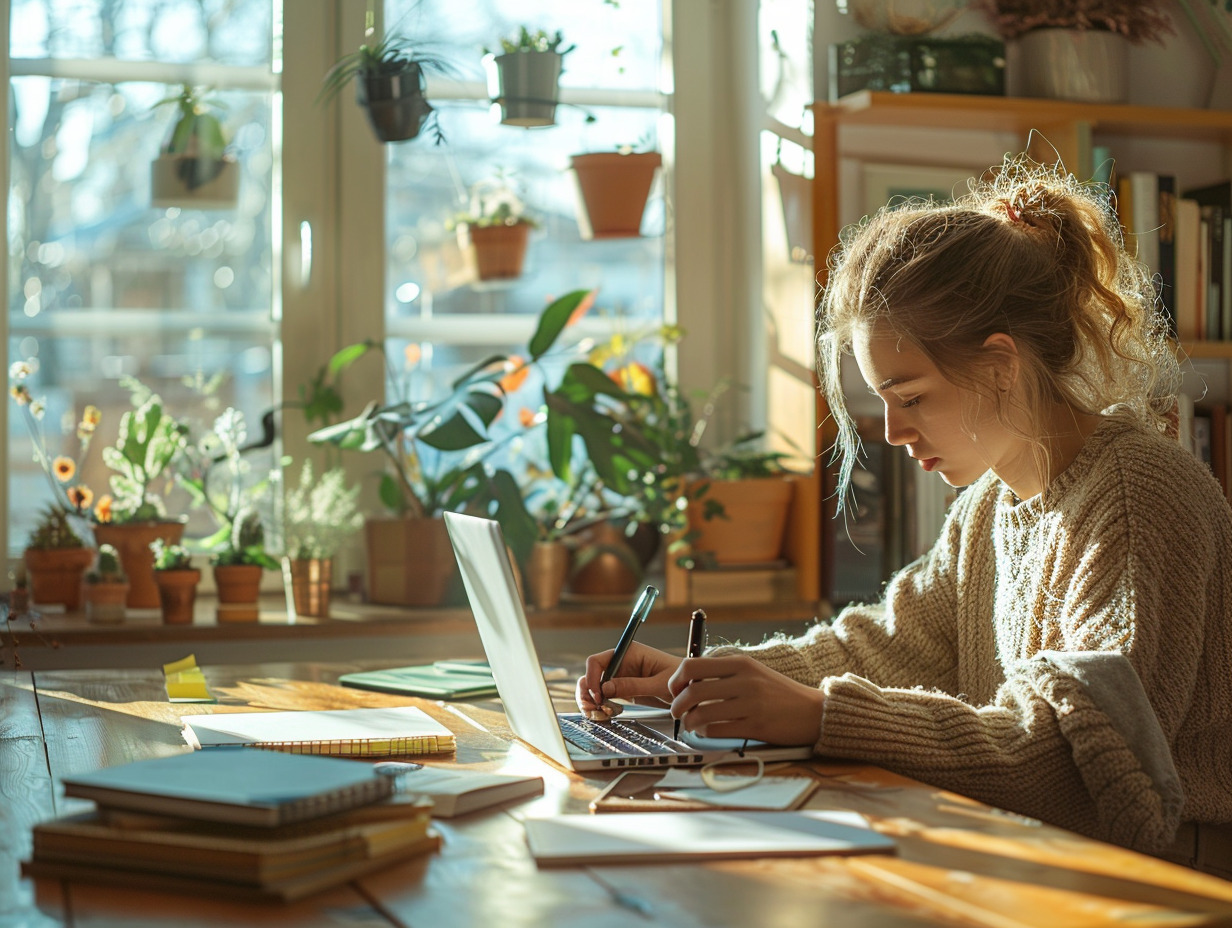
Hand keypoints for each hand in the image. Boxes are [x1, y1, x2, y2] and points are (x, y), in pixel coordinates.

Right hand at [575, 643, 680, 718]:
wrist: (691, 688)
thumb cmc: (681, 680)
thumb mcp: (659, 684)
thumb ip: (633, 685)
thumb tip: (606, 688)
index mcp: (629, 653)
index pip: (598, 661)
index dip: (592, 678)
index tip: (597, 696)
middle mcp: (621, 662)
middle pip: (591, 674)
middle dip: (587, 691)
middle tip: (591, 709)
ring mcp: (620, 675)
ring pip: (594, 685)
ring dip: (589, 699)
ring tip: (595, 713)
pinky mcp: (623, 688)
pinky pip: (603, 695)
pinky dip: (599, 705)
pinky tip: (605, 713)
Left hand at [668, 654, 824, 746]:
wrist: (813, 711)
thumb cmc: (779, 693)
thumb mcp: (753, 672)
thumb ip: (724, 673)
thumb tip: (689, 682)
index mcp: (740, 662)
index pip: (692, 666)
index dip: (676, 680)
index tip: (675, 691)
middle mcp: (744, 680)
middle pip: (693, 691)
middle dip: (677, 705)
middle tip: (676, 712)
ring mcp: (751, 703)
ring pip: (702, 713)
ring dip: (689, 722)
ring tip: (690, 724)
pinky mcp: (756, 725)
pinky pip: (717, 730)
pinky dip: (705, 733)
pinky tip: (706, 731)